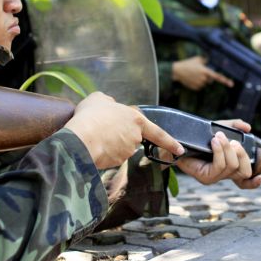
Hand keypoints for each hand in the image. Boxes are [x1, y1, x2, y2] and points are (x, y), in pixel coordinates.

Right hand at [64, 92, 183, 169]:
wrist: (81, 138)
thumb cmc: (91, 115)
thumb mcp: (99, 99)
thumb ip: (109, 102)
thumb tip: (111, 105)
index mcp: (136, 119)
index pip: (158, 133)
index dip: (169, 142)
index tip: (180, 150)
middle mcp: (135, 137)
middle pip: (131, 137)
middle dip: (119, 135)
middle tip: (101, 129)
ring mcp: (126, 151)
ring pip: (119, 147)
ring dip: (109, 143)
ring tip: (93, 135)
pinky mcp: (116, 161)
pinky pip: (110, 156)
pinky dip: (103, 152)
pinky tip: (92, 145)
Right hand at [172, 56, 233, 90]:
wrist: (177, 71)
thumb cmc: (188, 64)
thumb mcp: (197, 59)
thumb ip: (205, 60)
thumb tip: (210, 60)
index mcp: (205, 71)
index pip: (217, 76)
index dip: (225, 80)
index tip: (231, 84)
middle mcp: (203, 79)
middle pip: (210, 80)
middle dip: (207, 77)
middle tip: (199, 71)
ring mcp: (199, 84)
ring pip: (204, 83)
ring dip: (201, 80)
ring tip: (193, 74)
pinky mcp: (195, 88)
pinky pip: (199, 86)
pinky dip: (197, 83)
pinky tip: (191, 78)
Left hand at [175, 119, 260, 189]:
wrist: (176, 143)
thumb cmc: (198, 138)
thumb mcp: (219, 128)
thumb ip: (234, 126)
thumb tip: (248, 127)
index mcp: (229, 167)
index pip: (245, 181)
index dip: (255, 182)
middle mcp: (223, 175)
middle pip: (243, 171)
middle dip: (240, 154)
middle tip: (230, 140)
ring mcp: (214, 178)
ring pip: (232, 166)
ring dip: (226, 149)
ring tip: (218, 137)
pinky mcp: (205, 177)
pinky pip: (219, 166)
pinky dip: (219, 153)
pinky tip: (216, 143)